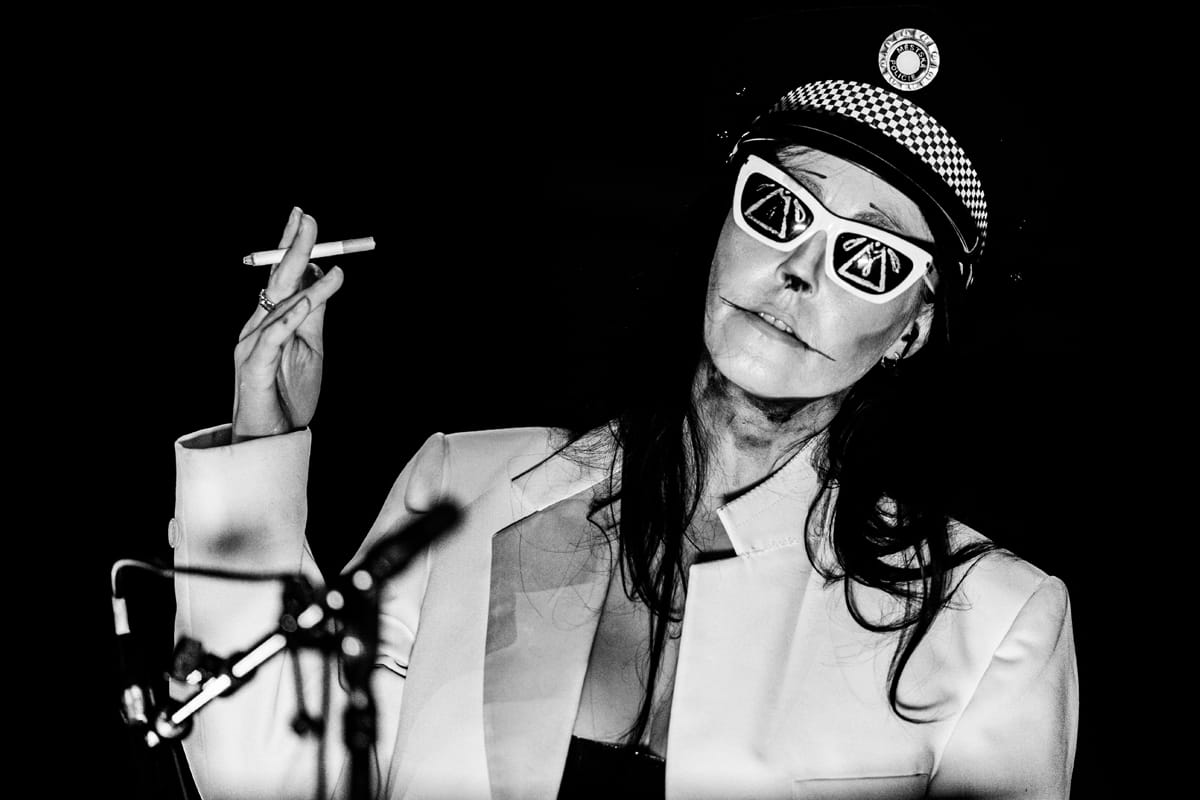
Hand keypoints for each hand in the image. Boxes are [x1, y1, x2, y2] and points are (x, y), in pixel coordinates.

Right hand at [232, 208, 344, 440]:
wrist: (270, 439)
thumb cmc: (287, 393)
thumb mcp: (310, 347)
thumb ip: (314, 313)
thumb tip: (324, 276)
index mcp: (268, 319)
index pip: (278, 275)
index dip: (289, 245)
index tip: (303, 216)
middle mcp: (255, 327)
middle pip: (275, 281)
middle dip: (293, 248)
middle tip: (309, 219)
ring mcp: (251, 346)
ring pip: (280, 307)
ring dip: (308, 284)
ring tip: (334, 266)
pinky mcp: (254, 368)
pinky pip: (273, 338)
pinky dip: (292, 319)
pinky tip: (309, 302)